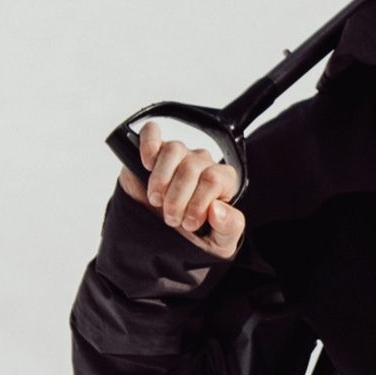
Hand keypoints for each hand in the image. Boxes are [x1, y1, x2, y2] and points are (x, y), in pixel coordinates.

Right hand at [117, 119, 245, 259]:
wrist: (165, 241)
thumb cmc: (196, 238)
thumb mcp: (219, 241)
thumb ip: (229, 227)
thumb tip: (217, 209)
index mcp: (222, 180)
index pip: (214, 179)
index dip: (199, 203)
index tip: (189, 224)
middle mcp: (201, 163)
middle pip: (192, 167)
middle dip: (177, 199)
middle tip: (171, 219)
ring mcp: (178, 156)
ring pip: (174, 149)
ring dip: (161, 179)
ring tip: (156, 200)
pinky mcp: (153, 152)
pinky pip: (152, 133)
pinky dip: (148, 144)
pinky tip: (146, 163)